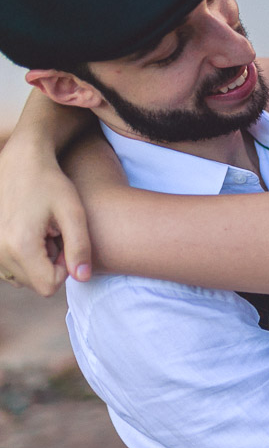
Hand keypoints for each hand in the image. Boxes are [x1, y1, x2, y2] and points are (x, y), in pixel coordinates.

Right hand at [0, 137, 91, 294]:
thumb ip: (80, 247)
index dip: (64, 269)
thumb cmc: (50, 183)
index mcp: (19, 246)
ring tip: (40, 232)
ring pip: (21, 277)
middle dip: (49, 265)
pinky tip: (28, 232)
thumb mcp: (73, 212)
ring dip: (36, 261)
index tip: (65, 243)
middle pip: (34, 283)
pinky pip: (8, 267)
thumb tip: (82, 278)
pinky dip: (21, 256)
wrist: (20, 162)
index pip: (48, 286)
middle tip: (53, 235)